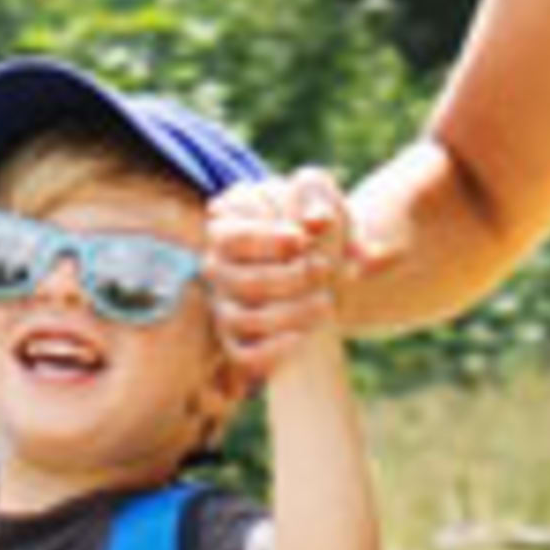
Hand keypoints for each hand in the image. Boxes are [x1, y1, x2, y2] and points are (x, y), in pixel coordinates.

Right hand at [204, 164, 352, 372]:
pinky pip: (243, 355)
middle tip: (325, 269)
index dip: (265, 240)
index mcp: (226, 226)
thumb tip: (316, 220)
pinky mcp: (238, 339)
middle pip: (238, 281)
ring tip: (327, 301)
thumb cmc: (318, 224)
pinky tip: (304, 335)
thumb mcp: (321, 196)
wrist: (332, 265)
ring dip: (289, 313)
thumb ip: (317, 195)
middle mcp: (217, 266)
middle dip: (288, 278)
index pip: (230, 238)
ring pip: (240, 319)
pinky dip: (273, 350)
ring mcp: (225, 304)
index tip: (303, 239)